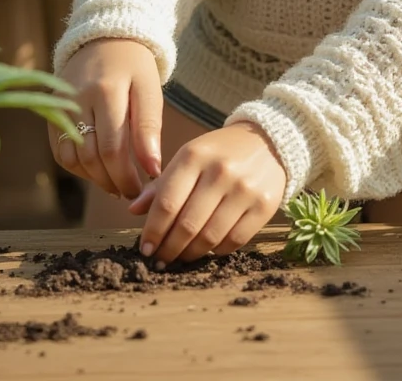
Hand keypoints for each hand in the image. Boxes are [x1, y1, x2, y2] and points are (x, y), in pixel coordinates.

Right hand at [49, 39, 163, 198]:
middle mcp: (77, 99)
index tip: (141, 189)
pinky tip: (97, 168)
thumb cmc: (133, 66)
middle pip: (90, 157)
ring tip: (115, 182)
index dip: (126, 177)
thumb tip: (153, 169)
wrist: (104, 37)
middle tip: (130, 191)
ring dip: (93, 178)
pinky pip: (59, 151)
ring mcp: (60, 106)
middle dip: (111, 181)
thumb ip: (149, 128)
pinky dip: (77, 167)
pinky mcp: (51, 111)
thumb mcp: (149, 89)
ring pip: (71, 158)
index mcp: (106, 91)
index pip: (113, 149)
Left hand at [128, 121, 286, 263]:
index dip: (152, 232)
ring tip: (180, 257)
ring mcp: (245, 189)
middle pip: (187, 225)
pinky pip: (233, 241)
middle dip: (168, 249)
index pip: (167, 203)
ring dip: (190, 254)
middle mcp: (220, 172)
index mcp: (195, 156)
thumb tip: (133, 210)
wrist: (267, 141)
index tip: (145, 249)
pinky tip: (207, 249)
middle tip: (160, 260)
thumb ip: (162, 184)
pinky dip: (216, 251)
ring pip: (209, 237)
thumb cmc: (219, 152)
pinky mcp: (264, 206)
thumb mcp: (189, 157)